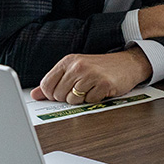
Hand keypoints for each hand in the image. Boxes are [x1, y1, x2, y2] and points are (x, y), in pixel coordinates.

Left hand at [30, 48, 152, 103]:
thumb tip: (35, 95)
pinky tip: (101, 90)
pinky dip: (95, 99)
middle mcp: (78, 66)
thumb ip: (55, 81)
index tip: (61, 93)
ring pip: (73, 100)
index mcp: (68, 61)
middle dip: (68, 98)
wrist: (129, 63)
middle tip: (81, 90)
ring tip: (91, 89)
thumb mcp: (76, 70)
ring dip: (82, 100)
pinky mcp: (103, 84)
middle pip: (58, 95)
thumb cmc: (102, 67)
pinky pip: (90, 101)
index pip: (46, 85)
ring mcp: (91, 74)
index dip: (51, 94)